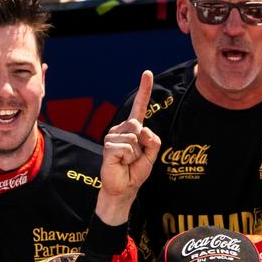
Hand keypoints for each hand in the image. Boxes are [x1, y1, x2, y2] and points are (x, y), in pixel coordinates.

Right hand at [98, 71, 160, 224]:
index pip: (139, 106)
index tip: (147, 73)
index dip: (144, 90)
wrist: (124, 187)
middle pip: (138, 125)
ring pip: (133, 136)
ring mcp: (112, 137)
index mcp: (132, 128)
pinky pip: (127, 147)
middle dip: (143, 143)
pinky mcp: (108, 146)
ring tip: (127, 161)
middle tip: (136, 156)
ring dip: (136, 153)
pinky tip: (121, 163)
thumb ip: (153, 139)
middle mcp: (120, 129)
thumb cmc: (136, 171)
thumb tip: (140, 129)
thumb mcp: (152, 155)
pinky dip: (129, 158)